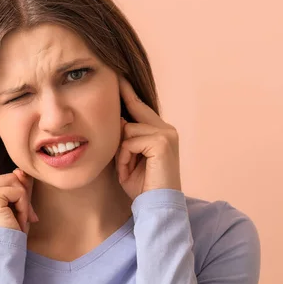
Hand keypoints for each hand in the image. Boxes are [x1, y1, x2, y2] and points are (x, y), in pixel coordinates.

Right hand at [0, 122, 38, 233]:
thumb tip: (20, 172)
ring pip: (16, 181)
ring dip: (23, 202)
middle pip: (8, 170)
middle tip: (18, 213)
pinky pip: (18, 190)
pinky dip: (23, 206)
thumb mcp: (11, 202)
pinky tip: (15, 221)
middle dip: (21, 191)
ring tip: (15, 220)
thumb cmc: (4, 231)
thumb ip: (15, 182)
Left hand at [114, 76, 181, 199]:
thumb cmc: (141, 186)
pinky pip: (129, 141)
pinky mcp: (162, 141)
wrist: (156, 206)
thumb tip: (116, 121)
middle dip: (120, 133)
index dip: (127, 93)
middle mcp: (166, 129)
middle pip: (132, 114)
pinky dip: (124, 158)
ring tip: (129, 170)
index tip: (117, 76)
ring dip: (121, 153)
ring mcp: (166, 133)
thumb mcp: (127, 157)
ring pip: (127, 130)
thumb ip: (123, 138)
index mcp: (160, 131)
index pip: (139, 106)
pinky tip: (130, 171)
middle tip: (124, 156)